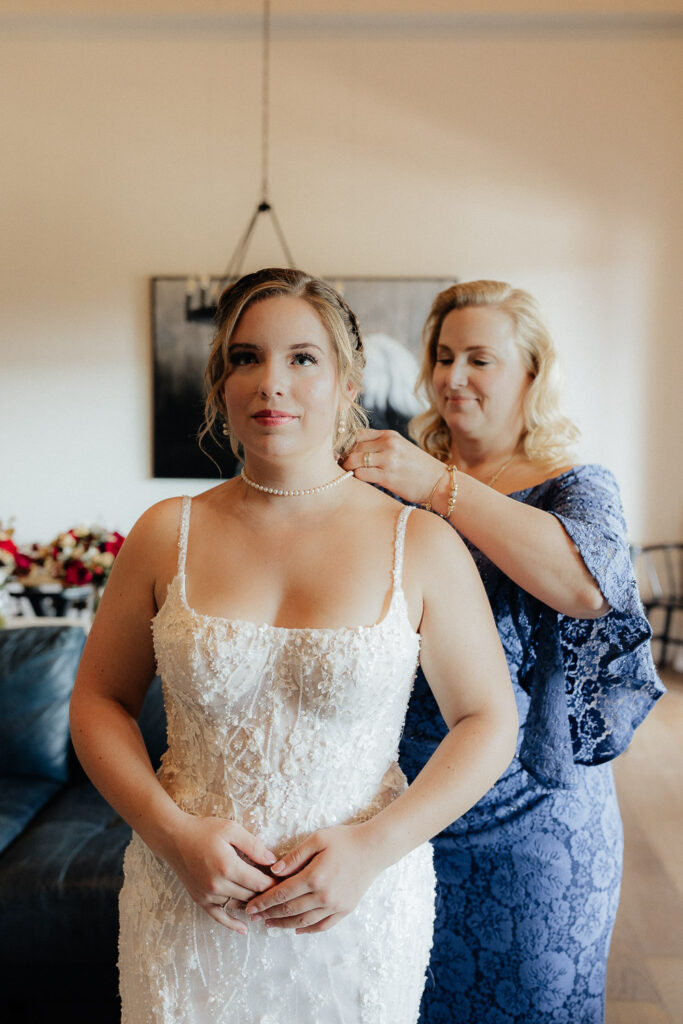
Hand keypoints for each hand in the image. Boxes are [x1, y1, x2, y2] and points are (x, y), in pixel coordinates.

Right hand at [166, 814, 277, 933]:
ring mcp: (208, 895)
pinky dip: (232, 924)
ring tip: (268, 905)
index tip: (286, 882)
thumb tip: (273, 861)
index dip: (274, 884)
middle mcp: (218, 884)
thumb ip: (253, 845)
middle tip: (280, 893)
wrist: (174, 838)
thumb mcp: (231, 830)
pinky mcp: (200, 899)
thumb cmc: (204, 830)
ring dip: (253, 906)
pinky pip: (219, 916)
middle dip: (267, 895)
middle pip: (250, 896)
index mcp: (228, 866)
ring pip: (238, 906)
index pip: (259, 883)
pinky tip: (244, 929)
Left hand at [244, 823, 384, 934]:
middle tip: (253, 917)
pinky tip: (296, 929)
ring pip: (303, 921)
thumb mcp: (317, 839)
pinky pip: (323, 926)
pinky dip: (307, 930)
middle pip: (289, 909)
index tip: (250, 906)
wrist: (374, 848)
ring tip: (269, 924)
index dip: (263, 901)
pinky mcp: (345, 910)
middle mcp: (324, 895)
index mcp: (314, 877)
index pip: (282, 893)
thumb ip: (294, 856)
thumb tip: (273, 871)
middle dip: (268, 914)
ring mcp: (335, 905)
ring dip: (283, 924)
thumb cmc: (344, 839)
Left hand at [342, 429, 445, 505]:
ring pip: (354, 459)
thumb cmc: (419, 469)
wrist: (440, 483)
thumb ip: (381, 447)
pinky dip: (355, 478)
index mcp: (390, 435)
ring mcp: (388, 459)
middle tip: (338, 466)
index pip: (357, 433)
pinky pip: (361, 474)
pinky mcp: (388, 476)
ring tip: (345, 474)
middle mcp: (388, 444)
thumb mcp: (401, 449)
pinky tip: (355, 482)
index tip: (340, 453)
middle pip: (353, 446)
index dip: (345, 443)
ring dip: (346, 468)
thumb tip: (355, 453)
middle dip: (343, 456)